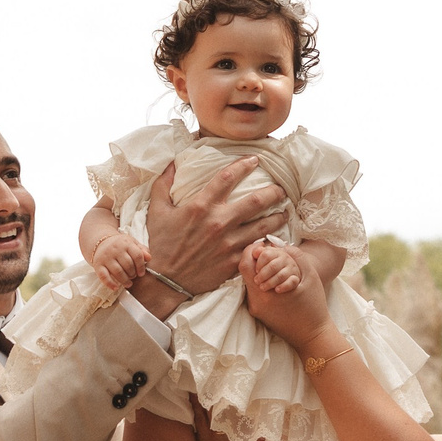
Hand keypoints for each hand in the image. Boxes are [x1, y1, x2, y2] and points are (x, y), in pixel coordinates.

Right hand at [88, 230, 148, 292]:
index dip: (141, 267)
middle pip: (128, 265)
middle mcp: (115, 249)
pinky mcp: (98, 265)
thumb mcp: (132, 243)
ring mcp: (106, 257)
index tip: (141, 273)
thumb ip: (142, 250)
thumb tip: (149, 258)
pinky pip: (104, 276)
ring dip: (125, 280)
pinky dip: (110, 284)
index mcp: (126, 243)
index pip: (137, 255)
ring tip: (128, 283)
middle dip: (133, 274)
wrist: (100, 242)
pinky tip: (116, 287)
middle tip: (133, 276)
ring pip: (118, 272)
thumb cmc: (119, 245)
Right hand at [138, 158, 288, 313]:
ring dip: (278, 216)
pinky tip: (275, 237)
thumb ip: (163, 185)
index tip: (254, 159)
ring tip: (285, 211)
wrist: (165, 280)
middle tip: (281, 188)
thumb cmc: (161, 244)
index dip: (243, 165)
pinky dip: (269, 241)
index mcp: (201, 206)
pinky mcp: (234, 261)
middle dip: (273, 191)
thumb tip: (171, 163)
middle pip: (256, 201)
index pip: (227, 178)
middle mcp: (219, 222)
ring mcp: (229, 243)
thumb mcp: (157, 211)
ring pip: (264, 225)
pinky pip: (258, 248)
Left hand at [242, 242, 332, 349]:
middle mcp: (255, 302)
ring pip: (249, 282)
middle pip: (245, 273)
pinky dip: (261, 282)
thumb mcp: (310, 277)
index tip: (262, 246)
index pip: (245, 264)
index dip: (251, 250)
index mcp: (265, 292)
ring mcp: (256, 309)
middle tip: (268, 255)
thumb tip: (281, 244)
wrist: (313, 336)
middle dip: (255, 260)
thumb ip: (296, 256)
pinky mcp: (258, 314)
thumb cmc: (314, 307)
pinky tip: (275, 281)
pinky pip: (254, 292)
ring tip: (273, 268)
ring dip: (258, 271)